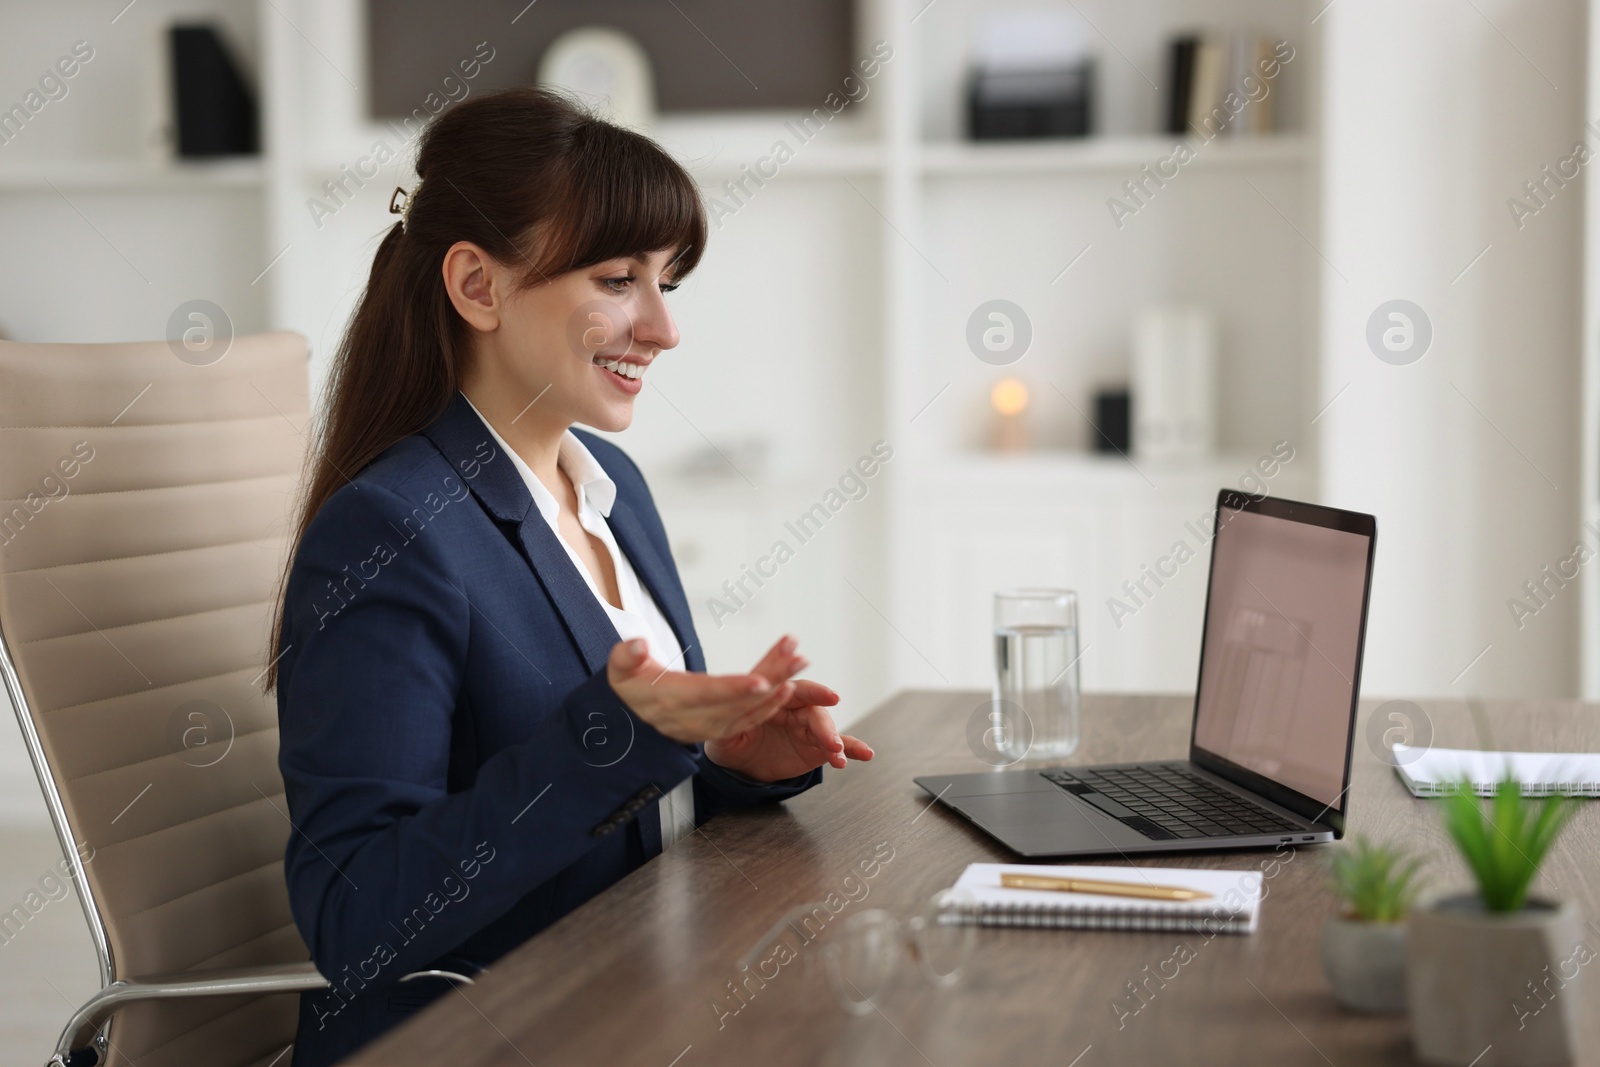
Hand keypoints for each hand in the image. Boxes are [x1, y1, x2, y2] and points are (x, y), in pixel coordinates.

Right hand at [606, 636, 796, 744]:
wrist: (631, 716)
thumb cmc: (629, 685)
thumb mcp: (618, 668)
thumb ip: (626, 656)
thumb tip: (637, 645)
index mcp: (670, 701)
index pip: (707, 695)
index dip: (734, 689)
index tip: (760, 680)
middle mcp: (693, 720)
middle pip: (737, 701)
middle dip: (771, 680)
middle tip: (798, 659)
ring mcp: (708, 728)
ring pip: (748, 711)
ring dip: (778, 690)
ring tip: (799, 665)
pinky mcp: (718, 730)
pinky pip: (749, 720)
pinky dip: (770, 707)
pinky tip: (788, 688)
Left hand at [703, 636, 873, 782]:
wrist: (743, 765)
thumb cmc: (733, 740)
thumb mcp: (725, 732)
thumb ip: (733, 718)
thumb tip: (734, 702)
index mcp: (770, 696)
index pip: (779, 679)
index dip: (788, 668)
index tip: (801, 659)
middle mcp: (793, 706)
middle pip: (808, 701)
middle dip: (819, 699)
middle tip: (831, 698)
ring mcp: (808, 726)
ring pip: (825, 725)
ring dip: (832, 735)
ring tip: (836, 748)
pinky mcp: (818, 746)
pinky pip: (840, 746)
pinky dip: (853, 749)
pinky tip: (866, 753)